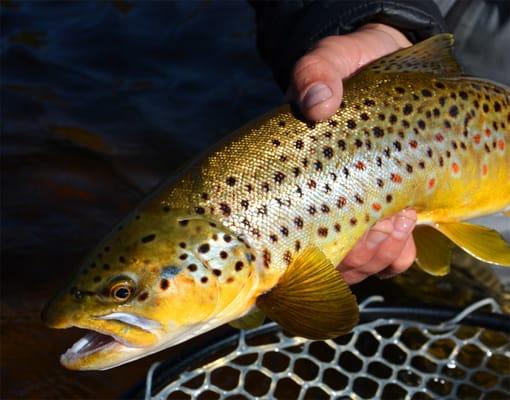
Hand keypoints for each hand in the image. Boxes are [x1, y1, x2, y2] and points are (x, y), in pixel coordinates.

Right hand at [290, 24, 415, 283]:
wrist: (380, 63)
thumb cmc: (346, 68)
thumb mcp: (326, 62)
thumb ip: (314, 74)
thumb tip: (317, 105)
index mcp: (297, 180)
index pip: (291, 237)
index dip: (316, 252)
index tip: (349, 227)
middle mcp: (321, 204)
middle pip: (332, 265)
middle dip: (363, 255)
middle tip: (389, 219)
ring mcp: (355, 212)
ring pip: (362, 265)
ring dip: (384, 254)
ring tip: (404, 218)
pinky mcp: (387, 212)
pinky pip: (392, 257)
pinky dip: (402, 253)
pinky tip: (410, 224)